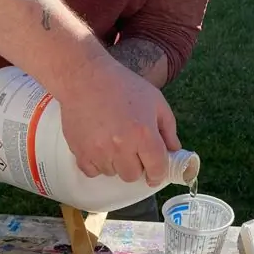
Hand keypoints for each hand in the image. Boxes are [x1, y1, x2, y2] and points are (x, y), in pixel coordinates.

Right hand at [58, 60, 181, 185]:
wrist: (85, 77)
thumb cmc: (123, 86)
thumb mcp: (155, 101)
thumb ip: (168, 128)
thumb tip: (173, 150)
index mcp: (143, 133)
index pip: (156, 168)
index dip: (158, 174)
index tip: (155, 173)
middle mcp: (121, 146)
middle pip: (132, 175)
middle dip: (136, 166)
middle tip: (132, 151)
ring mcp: (98, 151)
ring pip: (112, 173)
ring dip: (115, 164)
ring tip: (113, 143)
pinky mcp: (80, 151)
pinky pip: (92, 172)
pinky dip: (97, 164)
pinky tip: (99, 148)